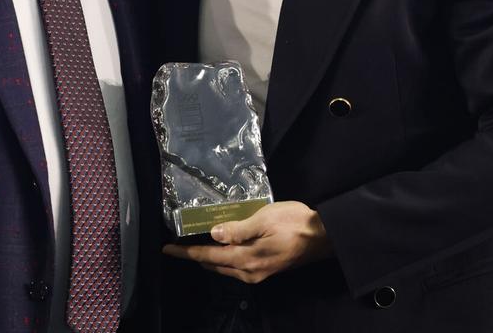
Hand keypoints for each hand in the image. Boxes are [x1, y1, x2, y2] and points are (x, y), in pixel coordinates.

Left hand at [162, 201, 331, 283]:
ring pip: (225, 269)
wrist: (325, 237)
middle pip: (214, 265)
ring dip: (210, 259)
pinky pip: (238, 269)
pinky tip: (224, 251)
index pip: (208, 256)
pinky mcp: (268, 270)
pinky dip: (225, 260)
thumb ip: (237, 229)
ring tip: (196, 247)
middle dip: (195, 256)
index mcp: (246, 258)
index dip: (186, 252)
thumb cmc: (295, 223)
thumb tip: (213, 235)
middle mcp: (249, 271)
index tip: (167, 248)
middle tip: (179, 245)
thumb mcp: (264, 219)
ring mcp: (259, 273)